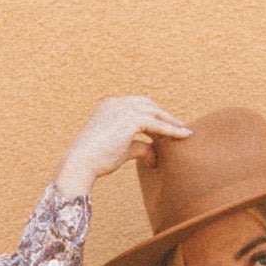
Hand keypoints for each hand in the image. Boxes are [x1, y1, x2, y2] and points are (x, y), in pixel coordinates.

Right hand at [56, 95, 189, 199]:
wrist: (81, 163)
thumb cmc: (97, 160)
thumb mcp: (122, 150)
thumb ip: (139, 148)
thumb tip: (155, 156)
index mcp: (110, 106)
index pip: (138, 106)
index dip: (154, 115)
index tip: (167, 126)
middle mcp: (117, 103)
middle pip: (149, 105)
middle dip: (165, 116)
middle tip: (180, 127)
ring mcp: (123, 108)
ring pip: (155, 113)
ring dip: (171, 122)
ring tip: (185, 132)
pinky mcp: (131, 119)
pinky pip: (157, 124)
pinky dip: (171, 130)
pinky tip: (183, 136)